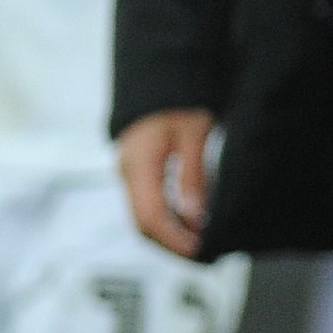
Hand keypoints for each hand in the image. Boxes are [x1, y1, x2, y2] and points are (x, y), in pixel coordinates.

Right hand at [117, 108, 217, 257]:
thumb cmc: (178, 99)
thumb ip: (193, 175)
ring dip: (169, 234)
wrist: (160, 78)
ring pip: (143, 217)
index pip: (150, 216)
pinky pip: (147, 204)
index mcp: (139, 164)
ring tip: (200, 243)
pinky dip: (167, 220)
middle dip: (171, 243)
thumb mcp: (195, 132)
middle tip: (203, 254)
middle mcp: (129, 173)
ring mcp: (130, 174)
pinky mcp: (137, 173)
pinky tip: (189, 224)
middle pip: (143, 223)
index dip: (173, 238)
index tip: (197, 250)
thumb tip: (194, 216)